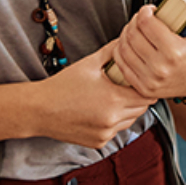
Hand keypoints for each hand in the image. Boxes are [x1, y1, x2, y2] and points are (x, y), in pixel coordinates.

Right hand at [36, 42, 156, 147]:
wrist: (39, 110)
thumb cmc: (62, 86)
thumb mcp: (89, 64)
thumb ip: (111, 52)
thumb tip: (126, 41)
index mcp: (114, 100)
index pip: (146, 95)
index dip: (145, 86)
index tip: (140, 79)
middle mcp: (112, 120)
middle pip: (141, 109)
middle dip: (137, 97)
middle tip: (127, 86)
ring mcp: (106, 134)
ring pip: (130, 121)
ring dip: (127, 110)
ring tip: (112, 97)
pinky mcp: (98, 143)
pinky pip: (115, 131)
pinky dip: (113, 122)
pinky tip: (100, 111)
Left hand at [113, 2, 185, 99]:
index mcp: (175, 52)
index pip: (146, 24)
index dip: (144, 12)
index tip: (150, 10)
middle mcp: (160, 68)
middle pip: (132, 35)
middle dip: (133, 21)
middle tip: (141, 18)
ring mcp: (150, 80)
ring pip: (123, 48)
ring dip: (125, 34)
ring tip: (135, 29)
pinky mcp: (143, 88)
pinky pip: (122, 64)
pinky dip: (120, 51)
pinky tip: (129, 44)